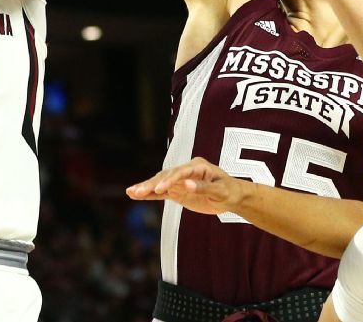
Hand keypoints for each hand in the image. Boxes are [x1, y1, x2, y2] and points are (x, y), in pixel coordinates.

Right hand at [125, 157, 246, 214]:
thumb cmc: (229, 191)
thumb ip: (204, 187)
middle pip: (165, 176)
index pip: (179, 172)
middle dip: (151, 184)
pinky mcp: (177, 191)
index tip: (159, 190)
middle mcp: (185, 171)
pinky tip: (135, 195)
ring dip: (145, 188)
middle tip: (137, 191)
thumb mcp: (221, 190)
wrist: (232, 196)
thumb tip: (187, 184)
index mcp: (196, 166)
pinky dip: (148, 194)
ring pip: (159, 183)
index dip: (169, 180)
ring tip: (130, 192)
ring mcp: (179, 181)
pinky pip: (160, 193)